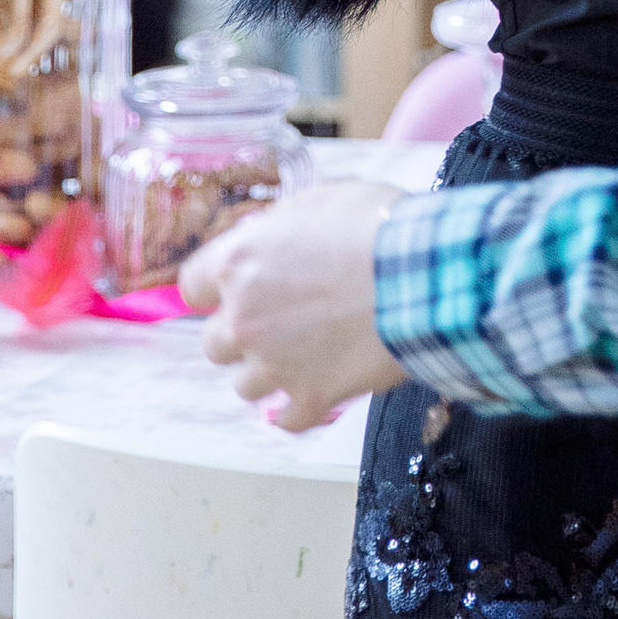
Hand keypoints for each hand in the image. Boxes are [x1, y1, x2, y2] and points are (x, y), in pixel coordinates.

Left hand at [183, 182, 409, 431]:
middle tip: (278, 323)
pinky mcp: (311, 396)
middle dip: (242, 333)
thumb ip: (286, 224)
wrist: (425, 275)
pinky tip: (315, 396)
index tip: (231, 291)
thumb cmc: (380, 228)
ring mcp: (275, 363)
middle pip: (214, 343)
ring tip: (304, 358)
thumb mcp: (326, 199)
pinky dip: (300, 409)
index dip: (214, 289)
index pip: (193, 285)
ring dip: (269, 372)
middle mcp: (245, 318)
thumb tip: (276, 234)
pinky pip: (289, 419)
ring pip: (245, 385)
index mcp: (240, 264)